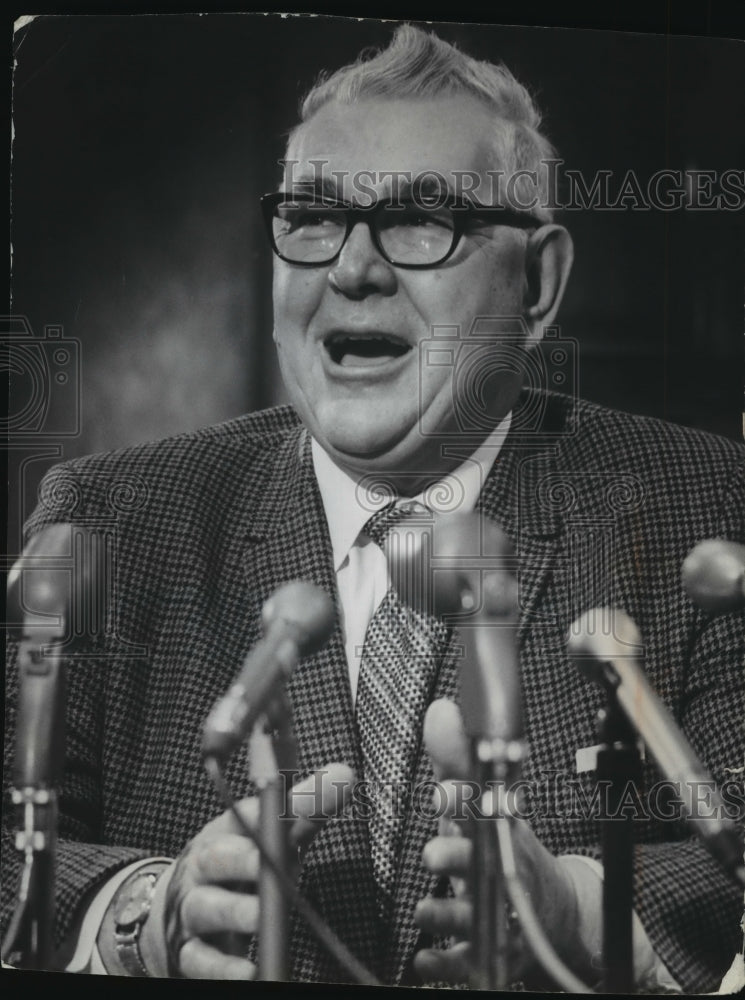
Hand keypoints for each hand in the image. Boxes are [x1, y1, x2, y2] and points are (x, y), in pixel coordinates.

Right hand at [138, 763, 353, 978]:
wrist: (178, 913)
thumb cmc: (239, 868)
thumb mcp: (268, 838)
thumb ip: (305, 811)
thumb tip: (345, 773)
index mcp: (225, 833)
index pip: (243, 815)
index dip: (263, 811)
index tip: (289, 807)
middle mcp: (203, 866)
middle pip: (216, 857)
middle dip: (241, 859)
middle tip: (264, 862)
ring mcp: (193, 908)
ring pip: (205, 907)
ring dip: (233, 911)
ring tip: (259, 917)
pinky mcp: (190, 950)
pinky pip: (201, 959)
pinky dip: (223, 967)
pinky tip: (249, 970)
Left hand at [413, 699, 586, 986]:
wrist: (552, 910)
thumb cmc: (502, 846)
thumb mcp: (481, 804)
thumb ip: (454, 760)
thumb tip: (441, 710)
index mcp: (500, 829)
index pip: (486, 810)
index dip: (465, 801)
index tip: (443, 792)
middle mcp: (504, 870)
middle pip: (485, 864)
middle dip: (459, 858)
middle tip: (432, 855)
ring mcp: (503, 913)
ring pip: (479, 917)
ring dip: (449, 914)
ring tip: (423, 912)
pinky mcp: (496, 953)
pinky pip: (471, 963)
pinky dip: (446, 963)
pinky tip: (423, 960)